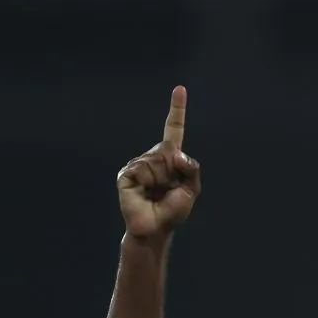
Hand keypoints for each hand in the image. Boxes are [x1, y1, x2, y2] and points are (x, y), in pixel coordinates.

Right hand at [117, 86, 201, 238]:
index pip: (173, 129)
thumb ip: (191, 168)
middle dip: (174, 172)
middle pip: (169, 151)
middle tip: (167, 190)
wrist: (154, 229)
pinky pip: (142, 168)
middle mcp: (153, 157)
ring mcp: (138, 164)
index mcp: (170, 158)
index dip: (177, 109)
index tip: (180, 88)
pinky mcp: (126, 173)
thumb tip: (176, 153)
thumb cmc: (173, 210)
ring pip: (156, 160)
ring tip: (155, 193)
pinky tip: (143, 192)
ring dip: (161, 180)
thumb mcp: (191, 189)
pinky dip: (147, 181)